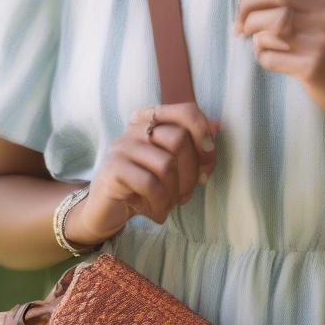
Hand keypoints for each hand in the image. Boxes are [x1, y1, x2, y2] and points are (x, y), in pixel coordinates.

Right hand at [63, 102, 220, 246]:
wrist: (107, 211)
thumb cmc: (145, 189)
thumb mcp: (175, 170)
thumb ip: (195, 150)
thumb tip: (217, 125)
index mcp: (152, 122)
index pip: (186, 111)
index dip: (203, 132)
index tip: (208, 157)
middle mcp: (135, 129)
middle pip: (179, 139)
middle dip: (191, 173)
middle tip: (186, 195)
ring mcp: (121, 147)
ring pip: (166, 164)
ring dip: (175, 193)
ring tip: (169, 206)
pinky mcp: (113, 169)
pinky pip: (149, 184)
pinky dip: (160, 203)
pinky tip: (156, 213)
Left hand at [233, 0, 324, 119]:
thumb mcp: (322, 14)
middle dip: (248, 7)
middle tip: (240, 23)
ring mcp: (322, 40)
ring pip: (269, 25)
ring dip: (253, 33)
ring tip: (256, 40)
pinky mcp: (311, 66)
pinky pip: (269, 55)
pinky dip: (261, 55)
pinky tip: (271, 57)